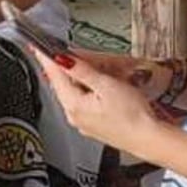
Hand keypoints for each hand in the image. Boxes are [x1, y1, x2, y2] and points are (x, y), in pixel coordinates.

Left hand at [31, 50, 163, 156]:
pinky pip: (84, 102)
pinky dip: (88, 90)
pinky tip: (100, 86)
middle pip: (63, 84)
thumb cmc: (132, 116)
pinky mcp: (94, 125)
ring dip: (79, 77)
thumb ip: (83, 71)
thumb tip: (63, 59)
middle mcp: (74, 116)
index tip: (36, 46)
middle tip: (73, 52)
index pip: (54, 75)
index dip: (46, 58)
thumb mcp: (106, 85)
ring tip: (93, 67)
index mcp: (73, 105)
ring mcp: (84, 122)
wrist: (149, 139)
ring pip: (74, 93)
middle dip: (66, 66)